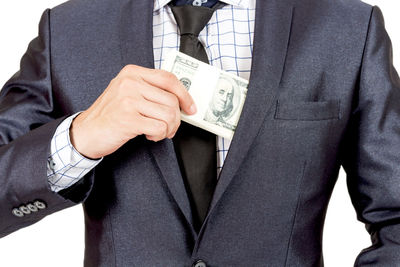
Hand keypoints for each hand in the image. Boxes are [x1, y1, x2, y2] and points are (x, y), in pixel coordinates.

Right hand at [69, 65, 195, 158]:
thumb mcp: (128, 93)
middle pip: (172, 100)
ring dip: (168, 129)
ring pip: (169, 114)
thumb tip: (180, 99)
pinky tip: (149, 136)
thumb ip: (150, 91)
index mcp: (132, 73)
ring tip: (158, 132)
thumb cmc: (110, 114)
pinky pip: (160, 127)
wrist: (86, 132)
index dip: (184, 94)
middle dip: (176, 118)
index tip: (190, 107)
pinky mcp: (128, 119)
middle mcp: (130, 83)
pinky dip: (159, 136)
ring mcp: (128, 100)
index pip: (169, 79)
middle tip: (169, 127)